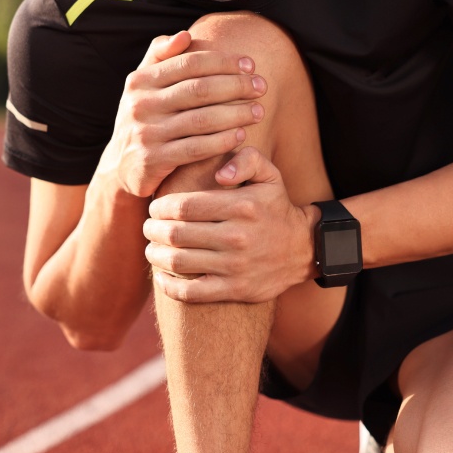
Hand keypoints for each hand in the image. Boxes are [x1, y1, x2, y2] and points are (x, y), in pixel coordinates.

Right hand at [102, 31, 267, 197]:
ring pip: (202, 120)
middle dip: (236, 86)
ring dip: (236, 114)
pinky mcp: (153, 161)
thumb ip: (160, 57)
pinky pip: (196, 149)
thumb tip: (184, 36)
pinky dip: (222, 141)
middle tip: (262, 87)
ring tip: (258, 111)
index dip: (223, 62)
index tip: (251, 65)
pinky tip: (241, 136)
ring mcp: (146, 133)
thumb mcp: (143, 86)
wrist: (122, 166)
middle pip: (199, 90)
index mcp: (140, 80)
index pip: (189, 63)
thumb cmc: (145, 119)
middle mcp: (141, 104)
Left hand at [143, 147, 316, 302]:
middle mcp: (238, 237)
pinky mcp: (235, 290)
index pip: (184, 206)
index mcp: (242, 206)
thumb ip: (246, 159)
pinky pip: (190, 293)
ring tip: (152, 248)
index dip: (160, 207)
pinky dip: (168, 286)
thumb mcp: (269, 175)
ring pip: (178, 262)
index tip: (155, 208)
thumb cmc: (275, 207)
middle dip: (153, 230)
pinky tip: (161, 276)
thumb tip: (220, 173)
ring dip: (155, 255)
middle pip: (176, 234)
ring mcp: (235, 267)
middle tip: (149, 228)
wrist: (304, 249)